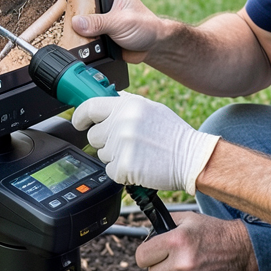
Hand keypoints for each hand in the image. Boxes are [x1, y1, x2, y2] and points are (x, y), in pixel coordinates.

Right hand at [71, 0, 160, 62]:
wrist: (153, 48)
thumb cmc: (145, 27)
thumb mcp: (120, 22)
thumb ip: (98, 22)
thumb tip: (77, 22)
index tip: (66, 1)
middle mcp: (106, 1)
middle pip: (83, 5)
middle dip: (77, 15)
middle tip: (72, 22)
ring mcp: (102, 17)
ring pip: (83, 22)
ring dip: (81, 30)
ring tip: (80, 35)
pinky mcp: (100, 31)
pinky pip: (87, 35)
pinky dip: (85, 40)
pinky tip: (84, 43)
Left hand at [71, 91, 218, 193]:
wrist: (191, 158)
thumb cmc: (173, 135)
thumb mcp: (151, 108)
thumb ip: (126, 103)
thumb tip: (107, 98)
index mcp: (128, 105)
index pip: (90, 107)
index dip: (80, 116)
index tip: (79, 122)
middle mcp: (122, 123)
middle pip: (93, 135)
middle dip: (105, 141)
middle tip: (125, 143)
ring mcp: (122, 145)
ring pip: (102, 154)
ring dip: (115, 157)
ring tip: (138, 153)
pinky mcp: (124, 166)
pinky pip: (110, 171)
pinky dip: (121, 172)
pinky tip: (139, 165)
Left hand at [135, 212, 257, 270]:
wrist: (242, 248)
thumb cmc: (215, 232)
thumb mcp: (188, 219)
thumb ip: (165, 223)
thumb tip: (147, 232)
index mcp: (176, 239)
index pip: (141, 256)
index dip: (146, 255)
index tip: (152, 254)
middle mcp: (181, 260)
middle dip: (160, 266)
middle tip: (173, 259)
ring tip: (185, 267)